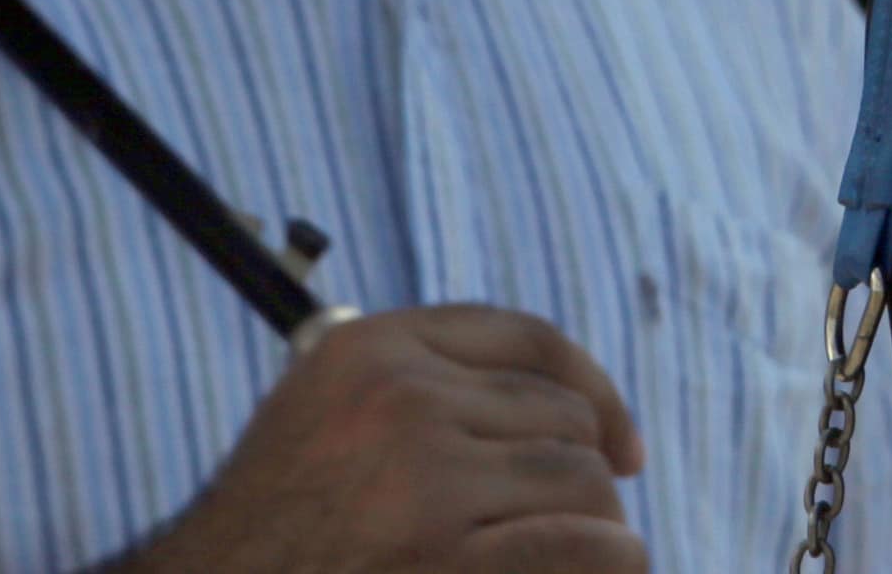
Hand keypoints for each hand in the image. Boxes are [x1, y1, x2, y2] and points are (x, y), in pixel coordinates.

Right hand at [118, 307, 647, 572]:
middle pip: (560, 416)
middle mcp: (400, 399)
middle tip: (579, 525)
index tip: (620, 441)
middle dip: (583, 473)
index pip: (528, 341)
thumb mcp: (325, 422)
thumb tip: (568, 406)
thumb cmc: (271, 538)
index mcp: (369, 349)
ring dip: (595, 524)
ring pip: (579, 478)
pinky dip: (612, 559)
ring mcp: (423, 479)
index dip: (593, 388)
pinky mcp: (444, 559)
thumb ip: (418, 389)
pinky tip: (612, 567)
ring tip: (578, 558)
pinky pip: (583, 542)